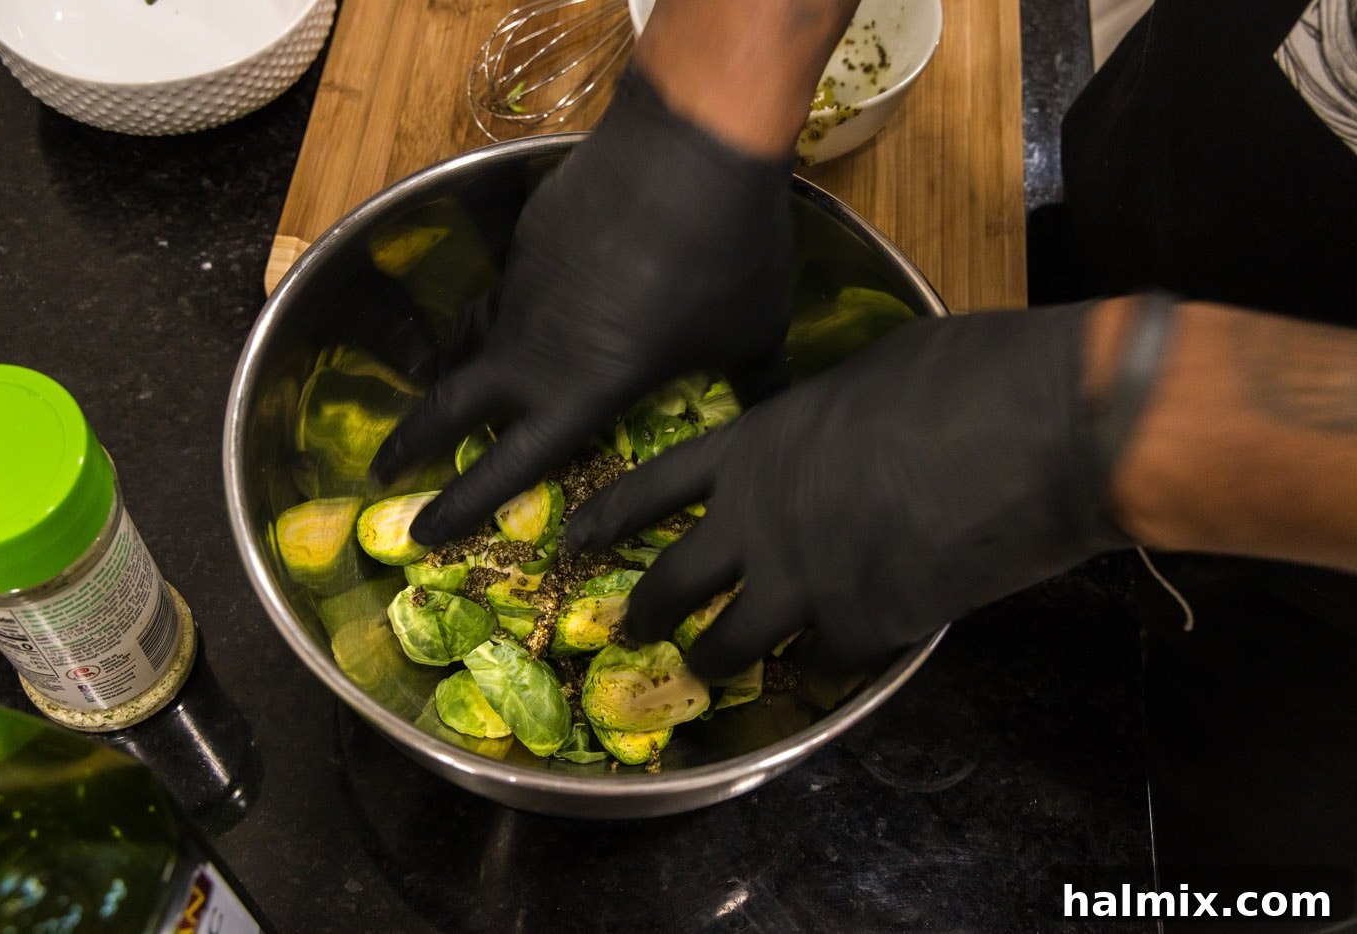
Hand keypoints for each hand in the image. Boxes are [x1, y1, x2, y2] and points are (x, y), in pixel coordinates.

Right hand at [370, 66, 795, 545]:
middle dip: (413, 443)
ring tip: (447, 390)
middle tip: (384, 469)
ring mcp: (525, 285)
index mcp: (585, 389)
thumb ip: (753, 387)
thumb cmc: (729, 257)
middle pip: (452, 404)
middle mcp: (536, 345)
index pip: (510, 464)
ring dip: (453, 373)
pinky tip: (534, 306)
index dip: (463, 503)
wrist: (691, 145)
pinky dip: (506, 313)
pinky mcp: (530, 236)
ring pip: (473, 340)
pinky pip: (507, 290)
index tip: (423, 530)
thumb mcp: (752, 336)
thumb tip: (776, 416)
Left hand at [565, 303, 1145, 677]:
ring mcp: (806, 578)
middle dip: (644, 613)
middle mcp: (760, 519)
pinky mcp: (865, 624)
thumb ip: (817, 420)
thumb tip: (821, 435)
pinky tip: (831, 660)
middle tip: (630, 632)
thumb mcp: (864, 377)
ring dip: (714, 658)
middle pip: (672, 582)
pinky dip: (821, 664)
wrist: (1042, 427)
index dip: (610, 520)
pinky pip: (820, 662)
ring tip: (707, 667)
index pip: (653, 488)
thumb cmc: (961, 372)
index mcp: (755, 446)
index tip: (579, 542)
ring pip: (728, 643)